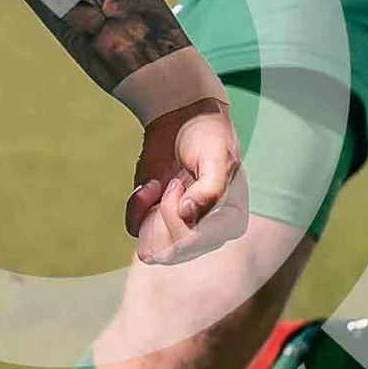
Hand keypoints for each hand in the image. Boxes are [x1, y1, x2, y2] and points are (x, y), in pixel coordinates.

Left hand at [124, 95, 247, 263]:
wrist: (182, 118)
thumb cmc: (207, 135)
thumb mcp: (216, 155)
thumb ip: (211, 188)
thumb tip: (188, 215)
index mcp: (231, 222)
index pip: (193, 241)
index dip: (175, 213)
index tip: (179, 183)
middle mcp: (208, 235)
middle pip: (171, 250)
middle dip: (162, 212)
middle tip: (173, 181)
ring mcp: (181, 232)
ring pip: (152, 250)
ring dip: (147, 213)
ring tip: (161, 184)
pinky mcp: (157, 224)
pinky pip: (136, 231)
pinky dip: (136, 208)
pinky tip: (151, 186)